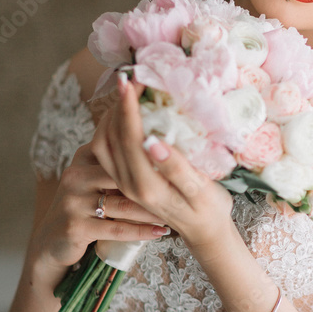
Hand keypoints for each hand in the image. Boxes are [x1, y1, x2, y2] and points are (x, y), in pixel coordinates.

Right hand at [32, 142, 171, 272]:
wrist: (53, 240)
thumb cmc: (86, 206)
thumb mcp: (97, 178)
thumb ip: (119, 163)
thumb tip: (162, 147)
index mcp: (83, 157)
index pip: (118, 148)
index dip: (147, 152)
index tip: (176, 157)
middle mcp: (76, 176)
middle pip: (123, 176)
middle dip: (154, 182)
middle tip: (182, 187)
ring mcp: (73, 202)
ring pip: (123, 205)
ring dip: (152, 211)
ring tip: (175, 212)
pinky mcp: (76, 227)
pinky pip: (116, 229)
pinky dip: (142, 231)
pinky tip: (161, 232)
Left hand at [90, 75, 234, 253]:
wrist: (204, 233)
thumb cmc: (209, 209)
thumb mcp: (201, 190)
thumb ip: (176, 168)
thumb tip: (152, 141)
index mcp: (146, 186)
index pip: (128, 139)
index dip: (127, 107)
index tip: (132, 81)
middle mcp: (128, 185)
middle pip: (109, 138)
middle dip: (117, 104)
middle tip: (130, 78)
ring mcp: (124, 184)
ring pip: (103, 143)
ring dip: (111, 114)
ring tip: (127, 90)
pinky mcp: (124, 181)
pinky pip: (108, 149)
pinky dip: (112, 126)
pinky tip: (126, 112)